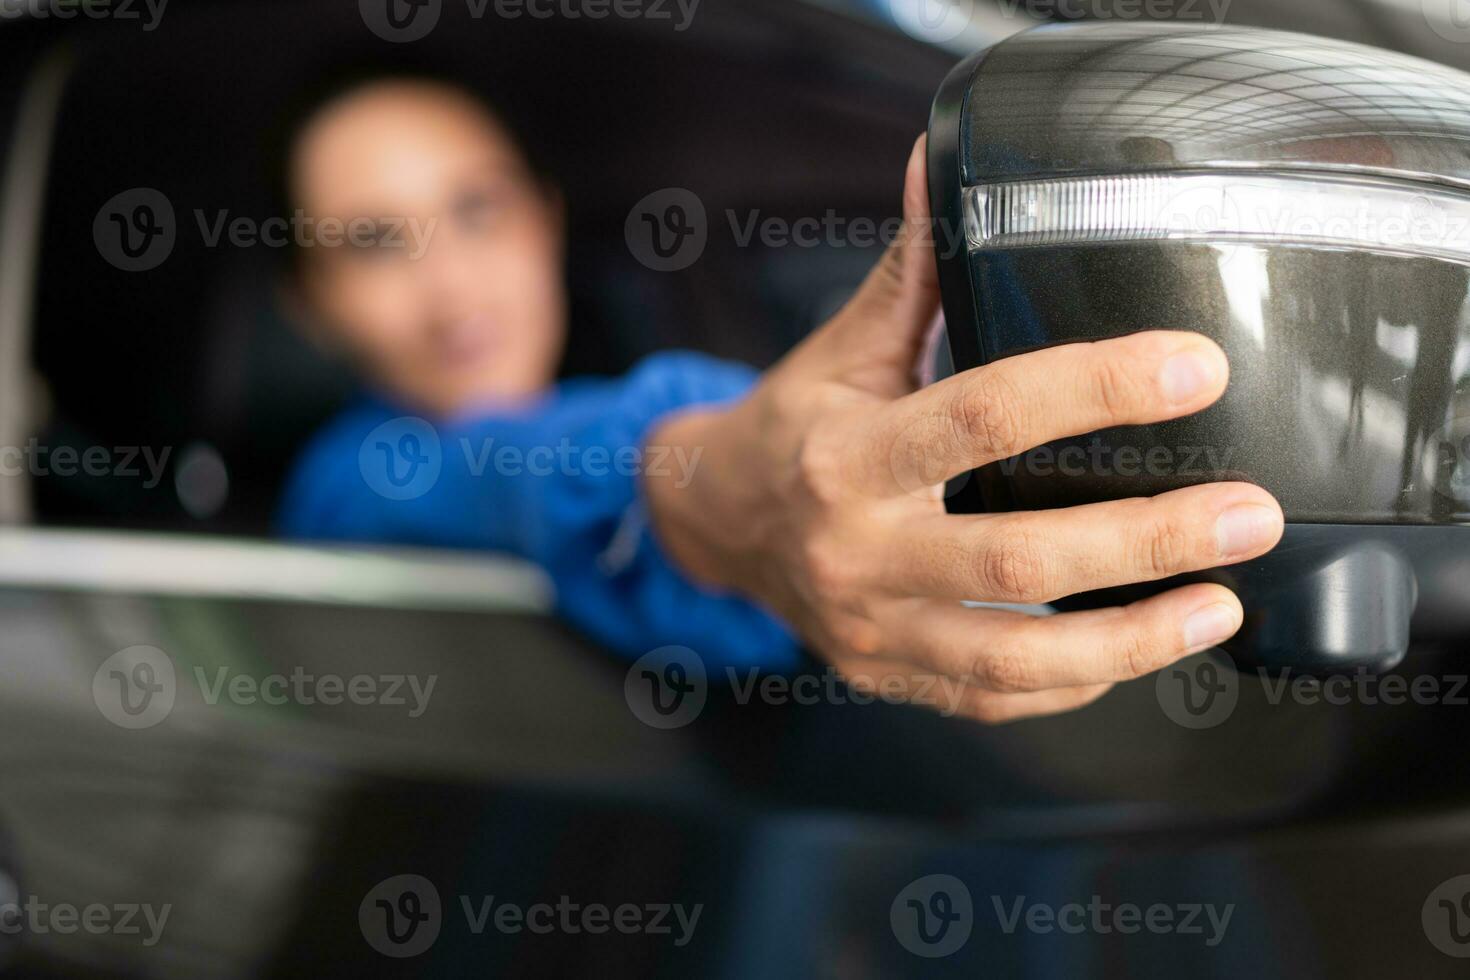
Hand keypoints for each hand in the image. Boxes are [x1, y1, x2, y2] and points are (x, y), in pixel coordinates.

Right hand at [644, 136, 1283, 723]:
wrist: (715, 523)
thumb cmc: (789, 427)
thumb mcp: (842, 349)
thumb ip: (911, 273)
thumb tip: (943, 165)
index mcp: (847, 453)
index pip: (985, 416)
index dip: (1095, 389)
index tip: (1192, 370)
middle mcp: (857, 548)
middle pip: (1017, 556)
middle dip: (1148, 538)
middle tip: (1249, 515)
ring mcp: (871, 626)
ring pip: (1013, 655)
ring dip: (1133, 639)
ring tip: (1222, 603)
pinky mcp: (886, 674)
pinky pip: (994, 696)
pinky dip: (1076, 679)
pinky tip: (1141, 650)